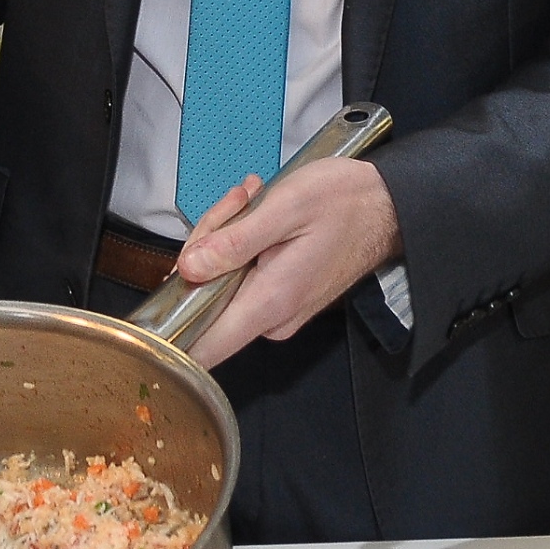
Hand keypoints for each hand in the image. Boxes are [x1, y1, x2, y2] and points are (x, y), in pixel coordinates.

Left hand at [170, 158, 401, 368]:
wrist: (388, 205)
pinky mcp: (280, 299)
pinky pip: (240, 279)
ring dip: (225, 238)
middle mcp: (273, 318)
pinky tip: (258, 213)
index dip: (170, 331)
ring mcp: (277, 311)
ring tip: (253, 201)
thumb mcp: (283, 208)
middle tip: (235, 205)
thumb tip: (188, 268)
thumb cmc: (344, 202)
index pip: (203, 348)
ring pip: (221, 284)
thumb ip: (232, 241)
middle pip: (205, 302)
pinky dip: (241, 245)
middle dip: (207, 247)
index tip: (161, 294)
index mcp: (270, 301)